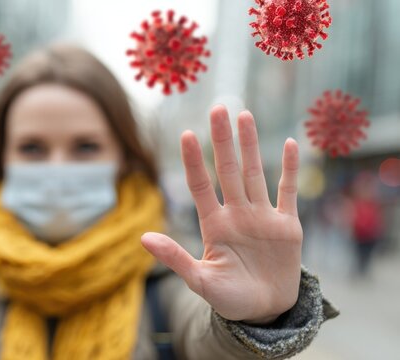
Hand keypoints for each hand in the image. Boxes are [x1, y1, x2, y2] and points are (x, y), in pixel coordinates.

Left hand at [141, 105, 301, 323]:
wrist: (265, 312)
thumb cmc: (229, 298)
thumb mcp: (199, 281)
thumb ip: (175, 258)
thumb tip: (143, 237)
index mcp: (214, 225)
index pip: (200, 185)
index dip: (193, 161)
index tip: (186, 134)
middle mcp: (236, 214)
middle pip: (228, 169)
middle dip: (222, 139)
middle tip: (219, 108)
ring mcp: (262, 217)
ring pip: (254, 172)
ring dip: (251, 145)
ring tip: (245, 115)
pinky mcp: (287, 225)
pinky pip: (288, 191)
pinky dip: (291, 169)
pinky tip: (291, 143)